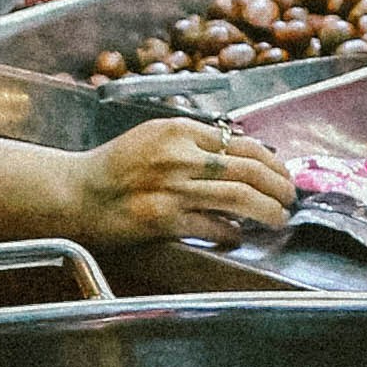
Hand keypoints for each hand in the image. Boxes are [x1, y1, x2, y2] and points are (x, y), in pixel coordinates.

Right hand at [69, 116, 297, 252]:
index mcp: (179, 131)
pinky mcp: (165, 220)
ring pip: (239, 198)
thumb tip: (241, 152)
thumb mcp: (154, 136)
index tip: (281, 173)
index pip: (242, 144)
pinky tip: (239, 236)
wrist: (76, 193)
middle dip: (280, 186)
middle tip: (290, 197)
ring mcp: (173, 189)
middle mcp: (179, 156)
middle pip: (250, 170)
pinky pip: (213, 227)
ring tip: (279, 218)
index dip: (271, 161)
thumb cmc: (116, 166)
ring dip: (268, 211)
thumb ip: (194, 140)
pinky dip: (232, 233)